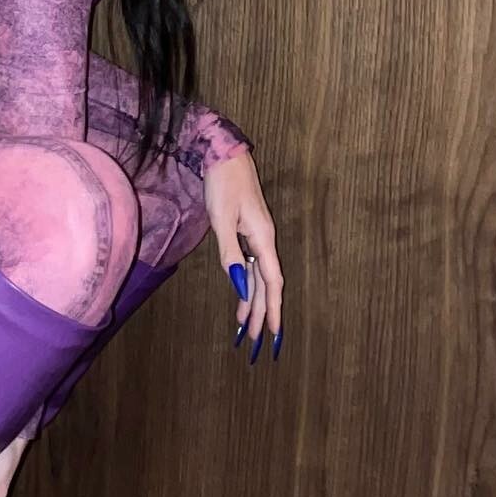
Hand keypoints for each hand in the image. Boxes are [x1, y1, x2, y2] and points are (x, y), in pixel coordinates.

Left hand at [203, 150, 282, 351]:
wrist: (222, 153)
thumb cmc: (223, 183)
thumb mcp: (222, 220)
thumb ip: (231, 254)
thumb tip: (240, 287)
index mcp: (263, 238)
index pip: (272, 282)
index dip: (273, 309)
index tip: (273, 335)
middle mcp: (264, 240)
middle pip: (266, 285)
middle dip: (261, 314)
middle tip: (254, 343)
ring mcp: (256, 236)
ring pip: (259, 277)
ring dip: (254, 303)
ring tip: (246, 329)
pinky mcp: (247, 231)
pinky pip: (251, 265)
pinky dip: (247, 285)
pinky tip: (242, 297)